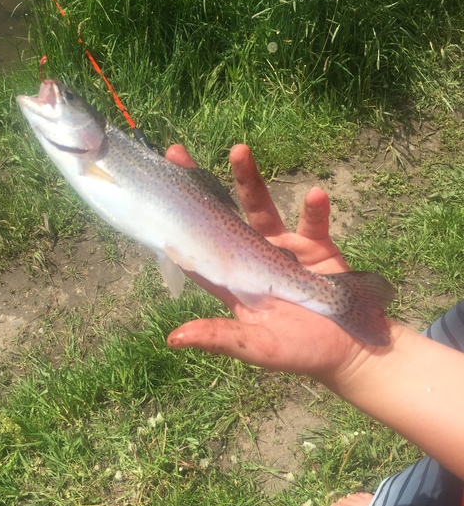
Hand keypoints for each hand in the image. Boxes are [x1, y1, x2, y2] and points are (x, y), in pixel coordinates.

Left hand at [164, 144, 384, 380]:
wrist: (350, 353)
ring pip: (263, 209)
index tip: (156, 198)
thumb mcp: (257, 347)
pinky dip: (314, 210)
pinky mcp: (316, 248)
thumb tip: (172, 338)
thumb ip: (219, 337)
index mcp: (233, 282)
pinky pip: (313, 223)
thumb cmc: (299, 353)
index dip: (176, 223)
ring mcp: (284, 250)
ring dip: (250, 181)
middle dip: (204, 185)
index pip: (196, 248)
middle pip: (223, 216)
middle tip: (178, 153)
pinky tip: (315, 195)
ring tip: (239, 151)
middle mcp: (253, 259)